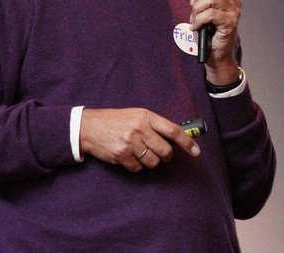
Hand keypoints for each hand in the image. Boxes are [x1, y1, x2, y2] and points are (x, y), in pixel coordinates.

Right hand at [79, 108, 199, 171]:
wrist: (88, 127)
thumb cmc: (113, 120)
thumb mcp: (134, 115)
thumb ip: (152, 124)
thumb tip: (173, 138)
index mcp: (145, 116)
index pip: (172, 130)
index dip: (187, 142)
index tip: (195, 151)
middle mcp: (140, 129)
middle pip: (165, 151)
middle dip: (166, 156)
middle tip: (161, 155)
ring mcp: (131, 143)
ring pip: (153, 162)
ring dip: (151, 162)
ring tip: (142, 154)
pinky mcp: (122, 155)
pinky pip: (138, 168)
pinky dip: (137, 166)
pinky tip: (129, 158)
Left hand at [188, 0, 241, 84]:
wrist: (214, 54)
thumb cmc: (208, 32)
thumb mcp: (199, 9)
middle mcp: (234, 2)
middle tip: (193, 6)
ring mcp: (234, 12)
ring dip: (197, 9)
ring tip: (195, 20)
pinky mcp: (230, 23)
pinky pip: (211, 14)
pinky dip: (199, 20)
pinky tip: (197, 27)